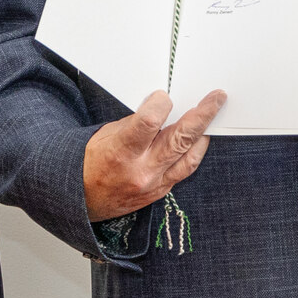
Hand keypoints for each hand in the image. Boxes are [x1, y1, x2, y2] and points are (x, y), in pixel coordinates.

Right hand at [83, 89, 224, 222]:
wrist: (80, 200)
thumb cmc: (90, 163)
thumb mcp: (106, 135)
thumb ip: (136, 122)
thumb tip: (162, 109)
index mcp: (121, 151)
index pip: (149, 122)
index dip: (160, 103)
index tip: (163, 96)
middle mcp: (141, 170)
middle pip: (180, 139)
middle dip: (202, 115)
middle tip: (217, 98)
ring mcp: (154, 184)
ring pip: (190, 156)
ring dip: (203, 134)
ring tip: (210, 115)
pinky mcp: (161, 192)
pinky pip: (185, 170)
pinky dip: (193, 152)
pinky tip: (197, 139)